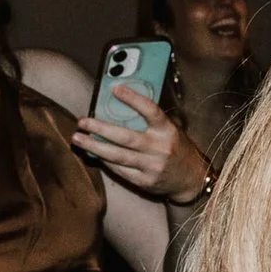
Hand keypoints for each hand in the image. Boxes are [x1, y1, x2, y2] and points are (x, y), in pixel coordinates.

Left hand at [75, 86, 213, 203]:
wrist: (192, 180)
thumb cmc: (177, 150)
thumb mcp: (171, 131)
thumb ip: (151, 122)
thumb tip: (120, 107)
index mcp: (168, 131)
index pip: (151, 111)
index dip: (133, 99)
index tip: (115, 89)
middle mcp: (160, 148)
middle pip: (125, 137)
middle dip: (100, 128)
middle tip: (82, 121)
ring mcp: (152, 167)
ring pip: (118, 156)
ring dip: (95, 147)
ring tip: (78, 139)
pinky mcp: (145, 182)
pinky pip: (120, 170)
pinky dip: (105, 161)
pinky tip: (93, 154)